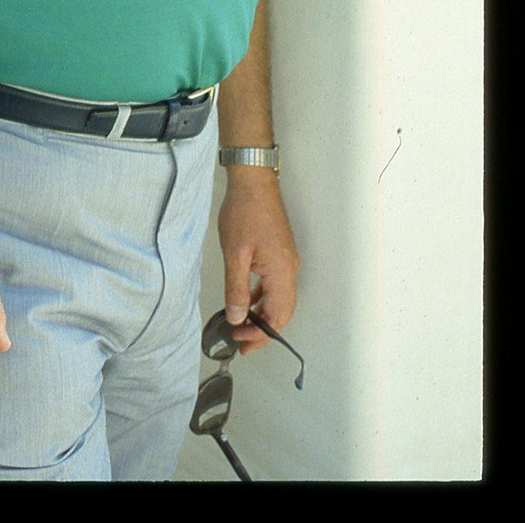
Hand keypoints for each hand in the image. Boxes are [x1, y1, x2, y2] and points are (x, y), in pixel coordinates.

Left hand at [217, 169, 298, 354]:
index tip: (241, 343)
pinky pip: (275, 284)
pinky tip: (247, 299)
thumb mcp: (235, 255)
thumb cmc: (245, 212)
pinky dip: (262, 297)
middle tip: (241, 342)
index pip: (276, 317)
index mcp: (282, 273)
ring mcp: (286, 260)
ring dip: (261, 314)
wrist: (253, 182)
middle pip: (281, 312)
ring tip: (241, 325)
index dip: (260, 335)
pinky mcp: (280, 252)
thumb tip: (237, 317)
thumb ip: (236, 289)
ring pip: (279, 299)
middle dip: (262, 330)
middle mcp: (290, 270)